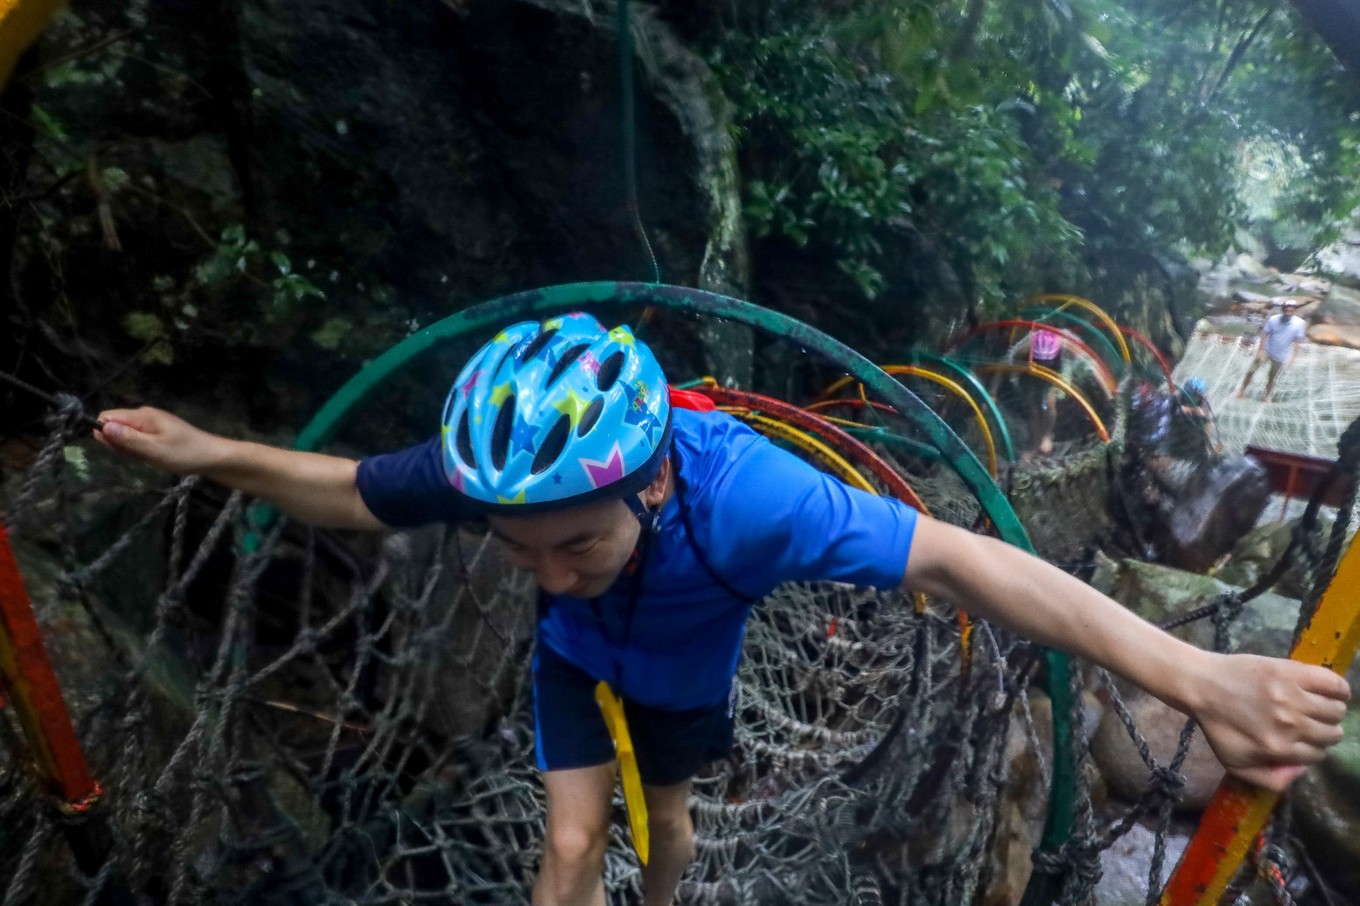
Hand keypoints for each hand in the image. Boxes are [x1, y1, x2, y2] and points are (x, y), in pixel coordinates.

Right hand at [93, 407, 224, 475]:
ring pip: (125, 437)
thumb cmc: (184, 453)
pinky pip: (137, 442)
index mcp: (142, 416)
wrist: (212, 457)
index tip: (118, 449)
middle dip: (119, 444)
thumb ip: (128, 439)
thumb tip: (101, 427)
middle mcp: (144, 417)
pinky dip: (140, 452)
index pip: (108, 416)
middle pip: (115, 427)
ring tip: (148, 457)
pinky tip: (151, 458)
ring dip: (130, 450)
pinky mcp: (156, 434)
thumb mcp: (154, 449)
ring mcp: (150, 425)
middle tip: (139, 455)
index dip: (105, 433)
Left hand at [1188, 653, 1348, 792]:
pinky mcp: (1292, 672)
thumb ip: (1270, 780)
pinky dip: (1340, 689)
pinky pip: (1334, 683)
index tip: (1301, 740)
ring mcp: (1292, 696)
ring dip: (1330, 712)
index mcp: (1278, 748)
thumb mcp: (1235, 764)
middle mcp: (1289, 724)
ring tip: (1317, 707)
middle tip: (1308, 723)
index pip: (1317, 755)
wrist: (1202, 685)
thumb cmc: (1218, 725)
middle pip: (1331, 734)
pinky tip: (1333, 692)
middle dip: (1323, 732)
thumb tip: (1301, 772)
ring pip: (1335, 711)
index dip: (1311, 749)